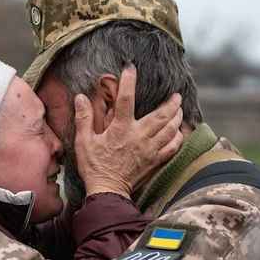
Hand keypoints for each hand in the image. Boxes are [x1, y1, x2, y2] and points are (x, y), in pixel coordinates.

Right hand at [75, 66, 183, 198]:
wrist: (107, 191)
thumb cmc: (94, 167)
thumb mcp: (83, 142)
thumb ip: (83, 118)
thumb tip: (80, 98)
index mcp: (120, 129)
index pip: (126, 99)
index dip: (128, 82)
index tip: (130, 68)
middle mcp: (139, 136)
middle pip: (161, 115)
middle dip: (171, 103)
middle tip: (176, 95)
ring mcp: (150, 149)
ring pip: (170, 129)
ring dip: (176, 117)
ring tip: (179, 109)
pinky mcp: (155, 161)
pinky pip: (172, 147)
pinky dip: (178, 138)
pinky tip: (178, 132)